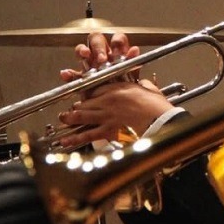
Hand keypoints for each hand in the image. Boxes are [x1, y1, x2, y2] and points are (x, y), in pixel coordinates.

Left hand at [56, 79, 174, 145]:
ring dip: (69, 118)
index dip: (88, 93)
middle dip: (75, 106)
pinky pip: (88, 134)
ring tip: (63, 119)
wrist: (160, 121)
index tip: (85, 97)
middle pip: (84, 102)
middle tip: (70, 109)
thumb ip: (142, 84)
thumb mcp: (149, 89)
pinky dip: (75, 138)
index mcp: (117, 88)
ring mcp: (106, 116)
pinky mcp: (108, 131)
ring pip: (81, 116)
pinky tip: (66, 140)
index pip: (95, 88)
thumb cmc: (157, 106)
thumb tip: (142, 82)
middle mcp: (107, 101)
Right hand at [62, 32, 140, 81]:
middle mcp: (101, 55)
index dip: (116, 41)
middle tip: (102, 58)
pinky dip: (68, 74)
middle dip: (98, 46)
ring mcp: (89, 64)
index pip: (116, 38)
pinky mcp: (80, 78)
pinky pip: (71, 74)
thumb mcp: (131, 76)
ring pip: (81, 50)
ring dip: (82, 50)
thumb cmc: (124, 88)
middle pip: (96, 39)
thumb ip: (132, 62)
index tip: (116, 46)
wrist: (116, 108)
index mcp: (116, 52)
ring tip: (84, 55)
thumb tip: (134, 50)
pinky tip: (67, 74)